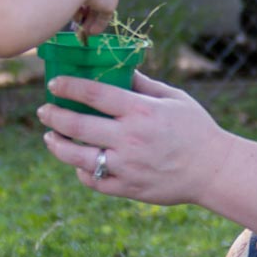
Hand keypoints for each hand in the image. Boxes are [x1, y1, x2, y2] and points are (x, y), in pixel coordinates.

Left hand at [36, 71, 222, 205]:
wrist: (213, 170)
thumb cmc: (195, 129)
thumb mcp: (174, 98)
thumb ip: (143, 84)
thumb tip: (118, 67)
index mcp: (141, 111)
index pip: (94, 93)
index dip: (68, 86)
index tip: (54, 84)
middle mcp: (130, 138)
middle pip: (77, 124)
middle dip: (53, 115)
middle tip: (44, 110)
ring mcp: (127, 166)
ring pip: (77, 156)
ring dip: (56, 145)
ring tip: (49, 137)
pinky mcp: (128, 188)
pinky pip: (93, 180)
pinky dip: (81, 170)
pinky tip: (77, 162)